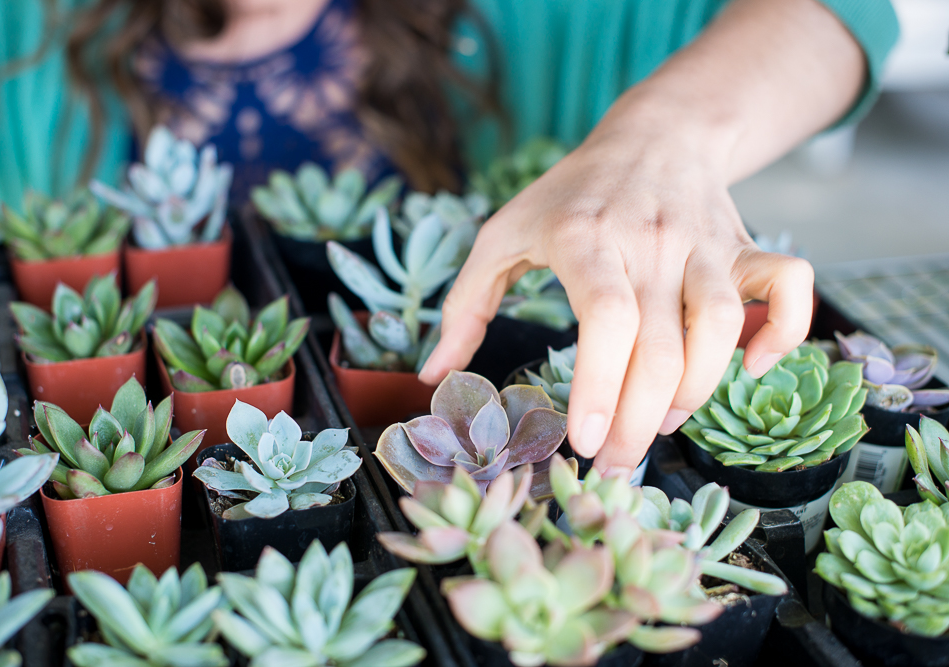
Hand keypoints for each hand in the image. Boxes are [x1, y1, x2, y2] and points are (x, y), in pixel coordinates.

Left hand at [420, 104, 813, 469]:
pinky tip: (750, 368)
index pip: (607, 317)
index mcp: (586, 237)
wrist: (654, 136)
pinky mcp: (745, 247)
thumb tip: (433, 374)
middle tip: (614, 464)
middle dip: (637, 422)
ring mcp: (706, 244)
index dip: (599, 386)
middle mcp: (652, 242)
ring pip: (724, 326)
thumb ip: (466, 304)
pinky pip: (791, 287)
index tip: (583, 442)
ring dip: (698, 392)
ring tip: (660, 423)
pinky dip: (785, 332)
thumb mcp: (503, 235)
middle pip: (661, 346)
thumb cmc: (570, 196)